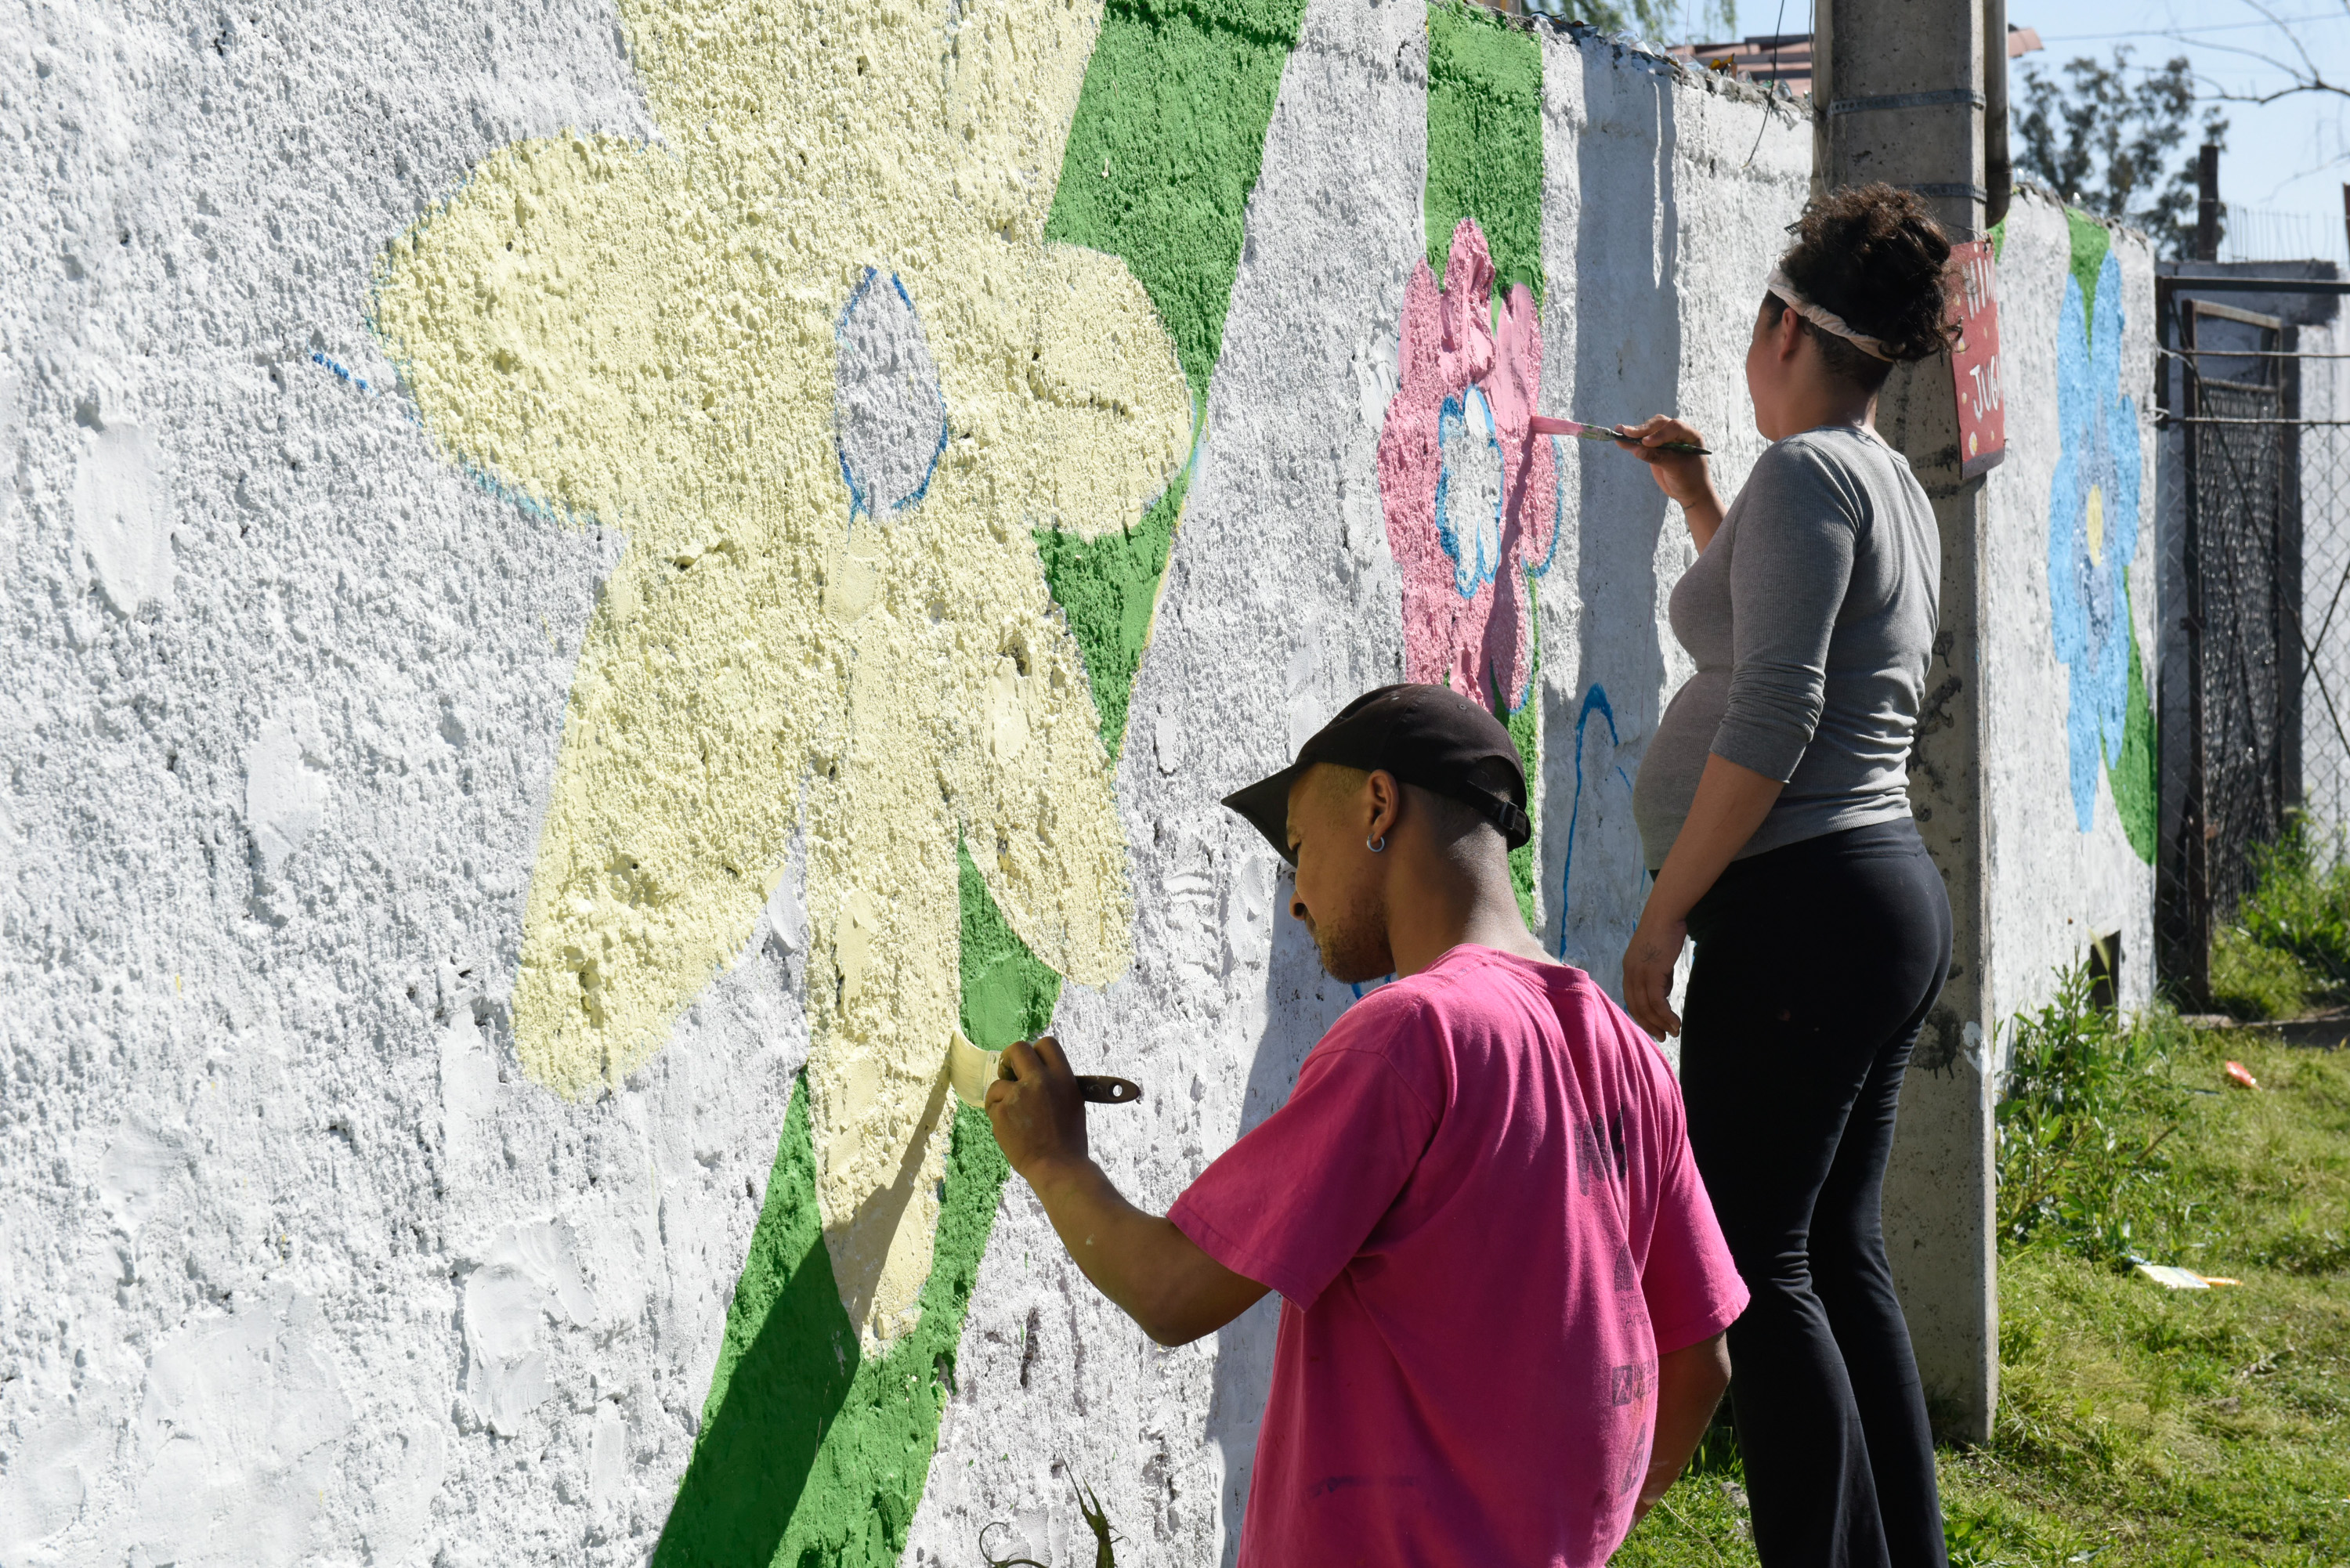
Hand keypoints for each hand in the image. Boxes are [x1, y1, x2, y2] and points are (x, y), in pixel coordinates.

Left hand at [985, 1035, 1088, 1181]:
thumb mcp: (1072, 1102)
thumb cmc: (1068, 1139)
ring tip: (1014, 1118)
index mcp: (1062, 1077)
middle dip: (1009, 1059)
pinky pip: (992, 1104)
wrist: (1057, 1167)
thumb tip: (1035, 1071)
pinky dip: (997, 1115)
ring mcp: (1018, 1094)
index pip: (1046, 1043)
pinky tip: (1010, 1129)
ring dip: (1002, 1096)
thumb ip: (1055, 1083)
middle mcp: (1040, 1080)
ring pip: (998, 1083)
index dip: (1035, 1051)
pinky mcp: (1001, 1111)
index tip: (1030, 1064)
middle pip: (1018, 1048)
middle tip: (1009, 1074)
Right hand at [1614, 414, 1720, 512]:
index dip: (1659, 434)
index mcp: (1690, 435)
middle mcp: (1678, 433)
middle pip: (1659, 425)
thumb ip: (1658, 457)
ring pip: (1649, 431)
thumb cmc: (1689, 479)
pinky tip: (1620, 440)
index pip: (1674, 427)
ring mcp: (1665, 439)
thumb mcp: (1676, 468)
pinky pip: (1642, 442)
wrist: (1689, 492)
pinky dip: (1632, 442)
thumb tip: (1637, 450)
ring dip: (1634, 433)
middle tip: (1627, 433)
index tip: (1646, 443)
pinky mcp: (1655, 448)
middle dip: (1643, 430)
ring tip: (1619, 432)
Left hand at [1620, 912, 1686, 1039]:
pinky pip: (1658, 1002)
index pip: (1632, 999)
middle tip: (1662, 1037)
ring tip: (1673, 1033)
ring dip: (1661, 1023)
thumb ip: (1658, 975)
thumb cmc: (1665, 932)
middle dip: (1650, 1025)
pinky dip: (1666, 1015)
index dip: (1642, 1015)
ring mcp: (1639, 974)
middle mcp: (1630, 973)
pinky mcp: (1652, 973)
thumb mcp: (1658, 958)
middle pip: (1637, 1007)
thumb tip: (1664, 993)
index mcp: (1629, 969)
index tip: (1653, 1026)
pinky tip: (1676, 1023)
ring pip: (1648, 1008)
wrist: (1665, 915)